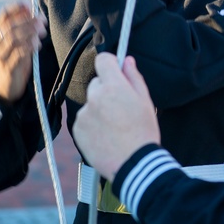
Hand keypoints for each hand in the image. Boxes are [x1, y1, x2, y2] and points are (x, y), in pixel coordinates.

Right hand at [0, 2, 47, 102]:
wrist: (8, 82)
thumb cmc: (17, 57)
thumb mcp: (21, 41)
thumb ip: (27, 29)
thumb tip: (39, 15)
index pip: (4, 14)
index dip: (17, 8)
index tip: (30, 6)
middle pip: (10, 25)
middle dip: (27, 21)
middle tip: (41, 21)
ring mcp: (0, 54)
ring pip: (12, 38)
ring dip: (29, 32)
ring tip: (41, 32)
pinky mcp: (7, 66)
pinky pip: (17, 54)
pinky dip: (28, 47)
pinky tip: (37, 45)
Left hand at [74, 52, 160, 181]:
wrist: (133, 163)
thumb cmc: (143, 131)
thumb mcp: (145, 101)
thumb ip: (134, 77)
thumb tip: (127, 60)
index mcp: (114, 86)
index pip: (103, 60)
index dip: (110, 63)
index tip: (115, 71)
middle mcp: (95, 97)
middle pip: (97, 83)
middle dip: (106, 89)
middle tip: (120, 106)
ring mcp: (84, 113)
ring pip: (90, 102)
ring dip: (99, 108)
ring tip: (114, 125)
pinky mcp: (77, 129)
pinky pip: (84, 119)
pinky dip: (92, 123)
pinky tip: (106, 134)